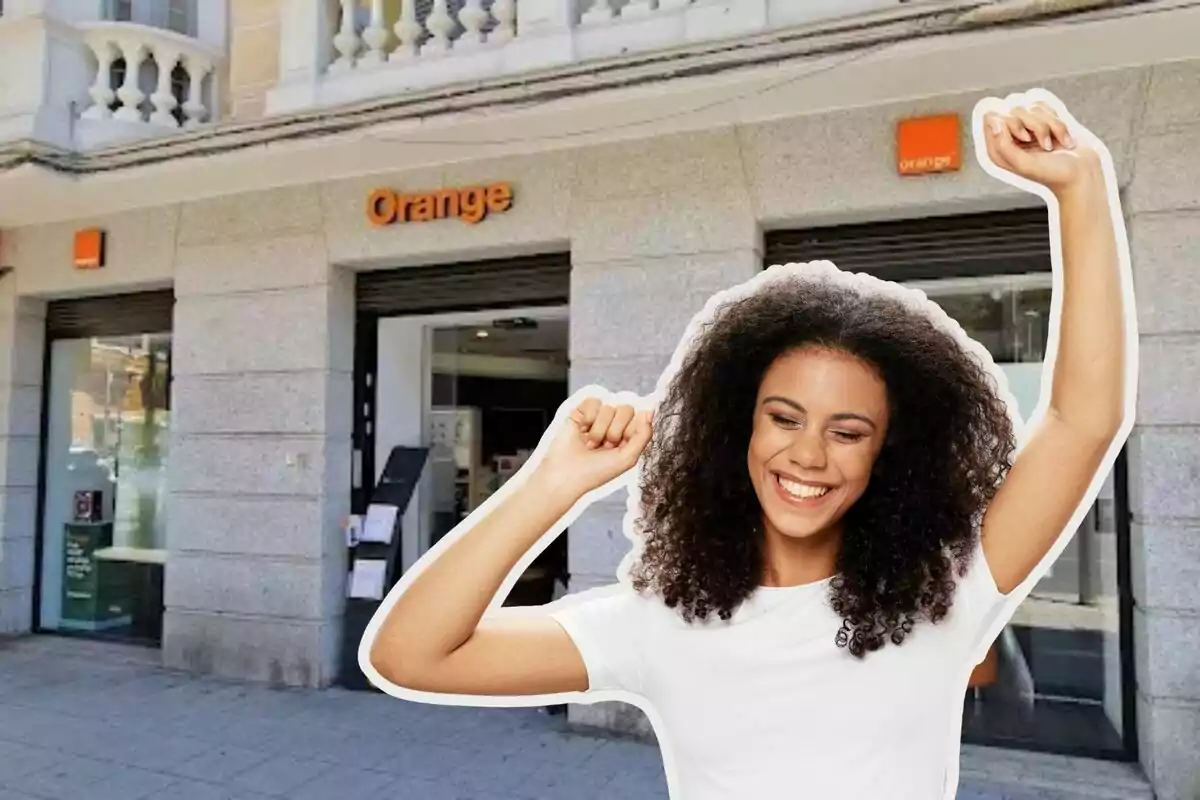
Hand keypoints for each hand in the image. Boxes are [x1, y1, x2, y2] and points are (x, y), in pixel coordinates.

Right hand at [532, 398, 653, 501]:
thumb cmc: (595, 472)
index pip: (640, 417)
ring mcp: (597, 417)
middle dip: (615, 431)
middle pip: (626, 409)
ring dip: (599, 430)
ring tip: (590, 444)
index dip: (630, 431)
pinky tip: (582, 431)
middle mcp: (613, 425)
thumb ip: (644, 436)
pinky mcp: (581, 412)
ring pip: (609, 407)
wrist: (565, 475)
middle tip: (604, 446)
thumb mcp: (628, 459)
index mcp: (627, 436)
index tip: (620, 446)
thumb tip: (650, 412)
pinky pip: (594, 401)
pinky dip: (589, 418)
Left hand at [982, 101, 1103, 197]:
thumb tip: (993, 121)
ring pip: (1032, 108)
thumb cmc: (1053, 173)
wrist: (1081, 174)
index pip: (992, 119)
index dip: (1011, 122)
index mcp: (998, 150)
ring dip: (1049, 126)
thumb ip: (1003, 144)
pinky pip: (1046, 109)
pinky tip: (1061, 140)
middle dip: (1034, 125)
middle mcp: (1010, 138)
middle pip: (1014, 111)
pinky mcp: (1044, 123)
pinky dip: (1058, 124)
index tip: (1025, 137)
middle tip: (1043, 145)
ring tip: (1053, 146)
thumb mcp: (1023, 164)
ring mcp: (1027, 130)